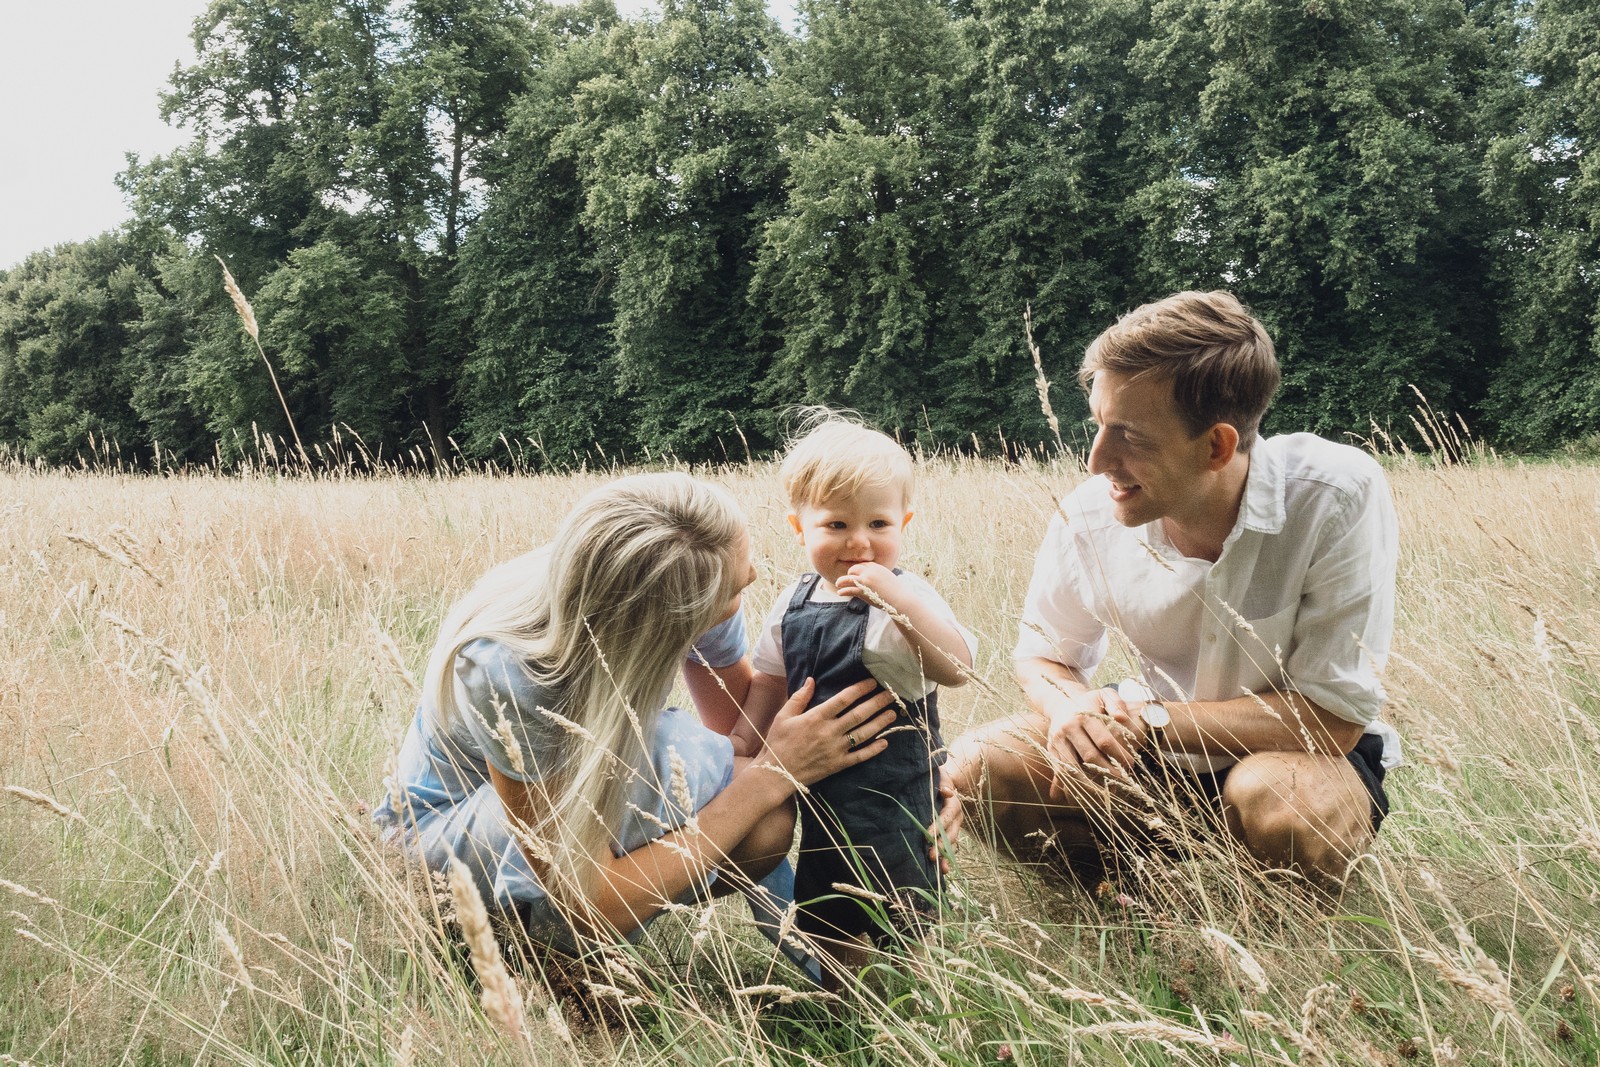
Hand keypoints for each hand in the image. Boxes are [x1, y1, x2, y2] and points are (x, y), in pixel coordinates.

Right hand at [755, 677, 896, 790]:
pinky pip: (860, 756)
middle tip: (891, 694)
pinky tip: (885, 742)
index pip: (843, 699)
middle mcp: (829, 732)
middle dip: (877, 703)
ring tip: (893, 713)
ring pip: (863, 733)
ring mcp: (835, 749)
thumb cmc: (778, 742)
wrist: (777, 773)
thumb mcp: (784, 716)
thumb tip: (811, 680)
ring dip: (880, 723)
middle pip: (858, 714)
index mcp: (816, 717)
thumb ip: (799, 697)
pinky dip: (873, 749)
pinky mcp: (838, 764)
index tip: (873, 682)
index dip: (860, 689)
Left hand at [834, 562, 904, 605]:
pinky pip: (849, 589)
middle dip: (850, 573)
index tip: (856, 572)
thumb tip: (877, 579)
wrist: (900, 599)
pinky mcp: (863, 590)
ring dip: (842, 580)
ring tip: (838, 583)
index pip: (864, 564)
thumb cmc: (897, 592)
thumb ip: (880, 576)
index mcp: (877, 567)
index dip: (859, 568)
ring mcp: (866, 580)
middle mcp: (870, 572)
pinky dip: (843, 591)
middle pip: (855, 568)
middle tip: (848, 578)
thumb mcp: (889, 578)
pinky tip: (840, 593)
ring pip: (849, 578)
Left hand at [926, 767, 964, 873]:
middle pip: (951, 833)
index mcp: (953, 804)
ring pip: (952, 843)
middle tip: (931, 856)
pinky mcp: (950, 834)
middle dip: (941, 846)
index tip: (928, 835)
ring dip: (946, 856)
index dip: (939, 826)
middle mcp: (956, 818)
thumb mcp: (940, 776)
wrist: (943, 783)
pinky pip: (950, 847)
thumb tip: (947, 792)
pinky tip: (942, 870)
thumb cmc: (937, 779)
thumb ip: (943, 782)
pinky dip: (947, 858)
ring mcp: (954, 827)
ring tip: (940, 869)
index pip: (947, 816)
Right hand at [1043, 687, 1144, 799]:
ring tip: (1105, 793)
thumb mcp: (1103, 694)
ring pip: (1072, 767)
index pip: (1104, 740)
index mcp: (1084, 715)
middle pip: (1090, 756)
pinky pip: (1060, 771)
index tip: (1131, 765)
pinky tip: (1082, 795)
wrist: (1059, 701)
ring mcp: (1058, 740)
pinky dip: (1070, 784)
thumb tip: (1123, 718)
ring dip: (1089, 783)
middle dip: (1108, 771)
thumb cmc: (1088, 701)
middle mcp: (1069, 728)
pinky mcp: (1051, 750)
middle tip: (1124, 780)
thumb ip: (1116, 703)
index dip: (1119, 755)